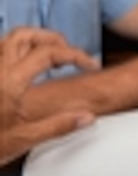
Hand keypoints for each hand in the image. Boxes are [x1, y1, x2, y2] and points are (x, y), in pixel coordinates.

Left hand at [0, 28, 97, 165]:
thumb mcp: (21, 140)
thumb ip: (57, 126)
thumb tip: (86, 118)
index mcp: (10, 82)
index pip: (49, 52)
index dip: (75, 54)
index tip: (89, 64)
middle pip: (26, 35)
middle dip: (52, 39)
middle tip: (68, 54)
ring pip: (9, 39)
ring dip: (32, 41)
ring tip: (47, 55)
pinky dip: (15, 50)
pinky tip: (22, 67)